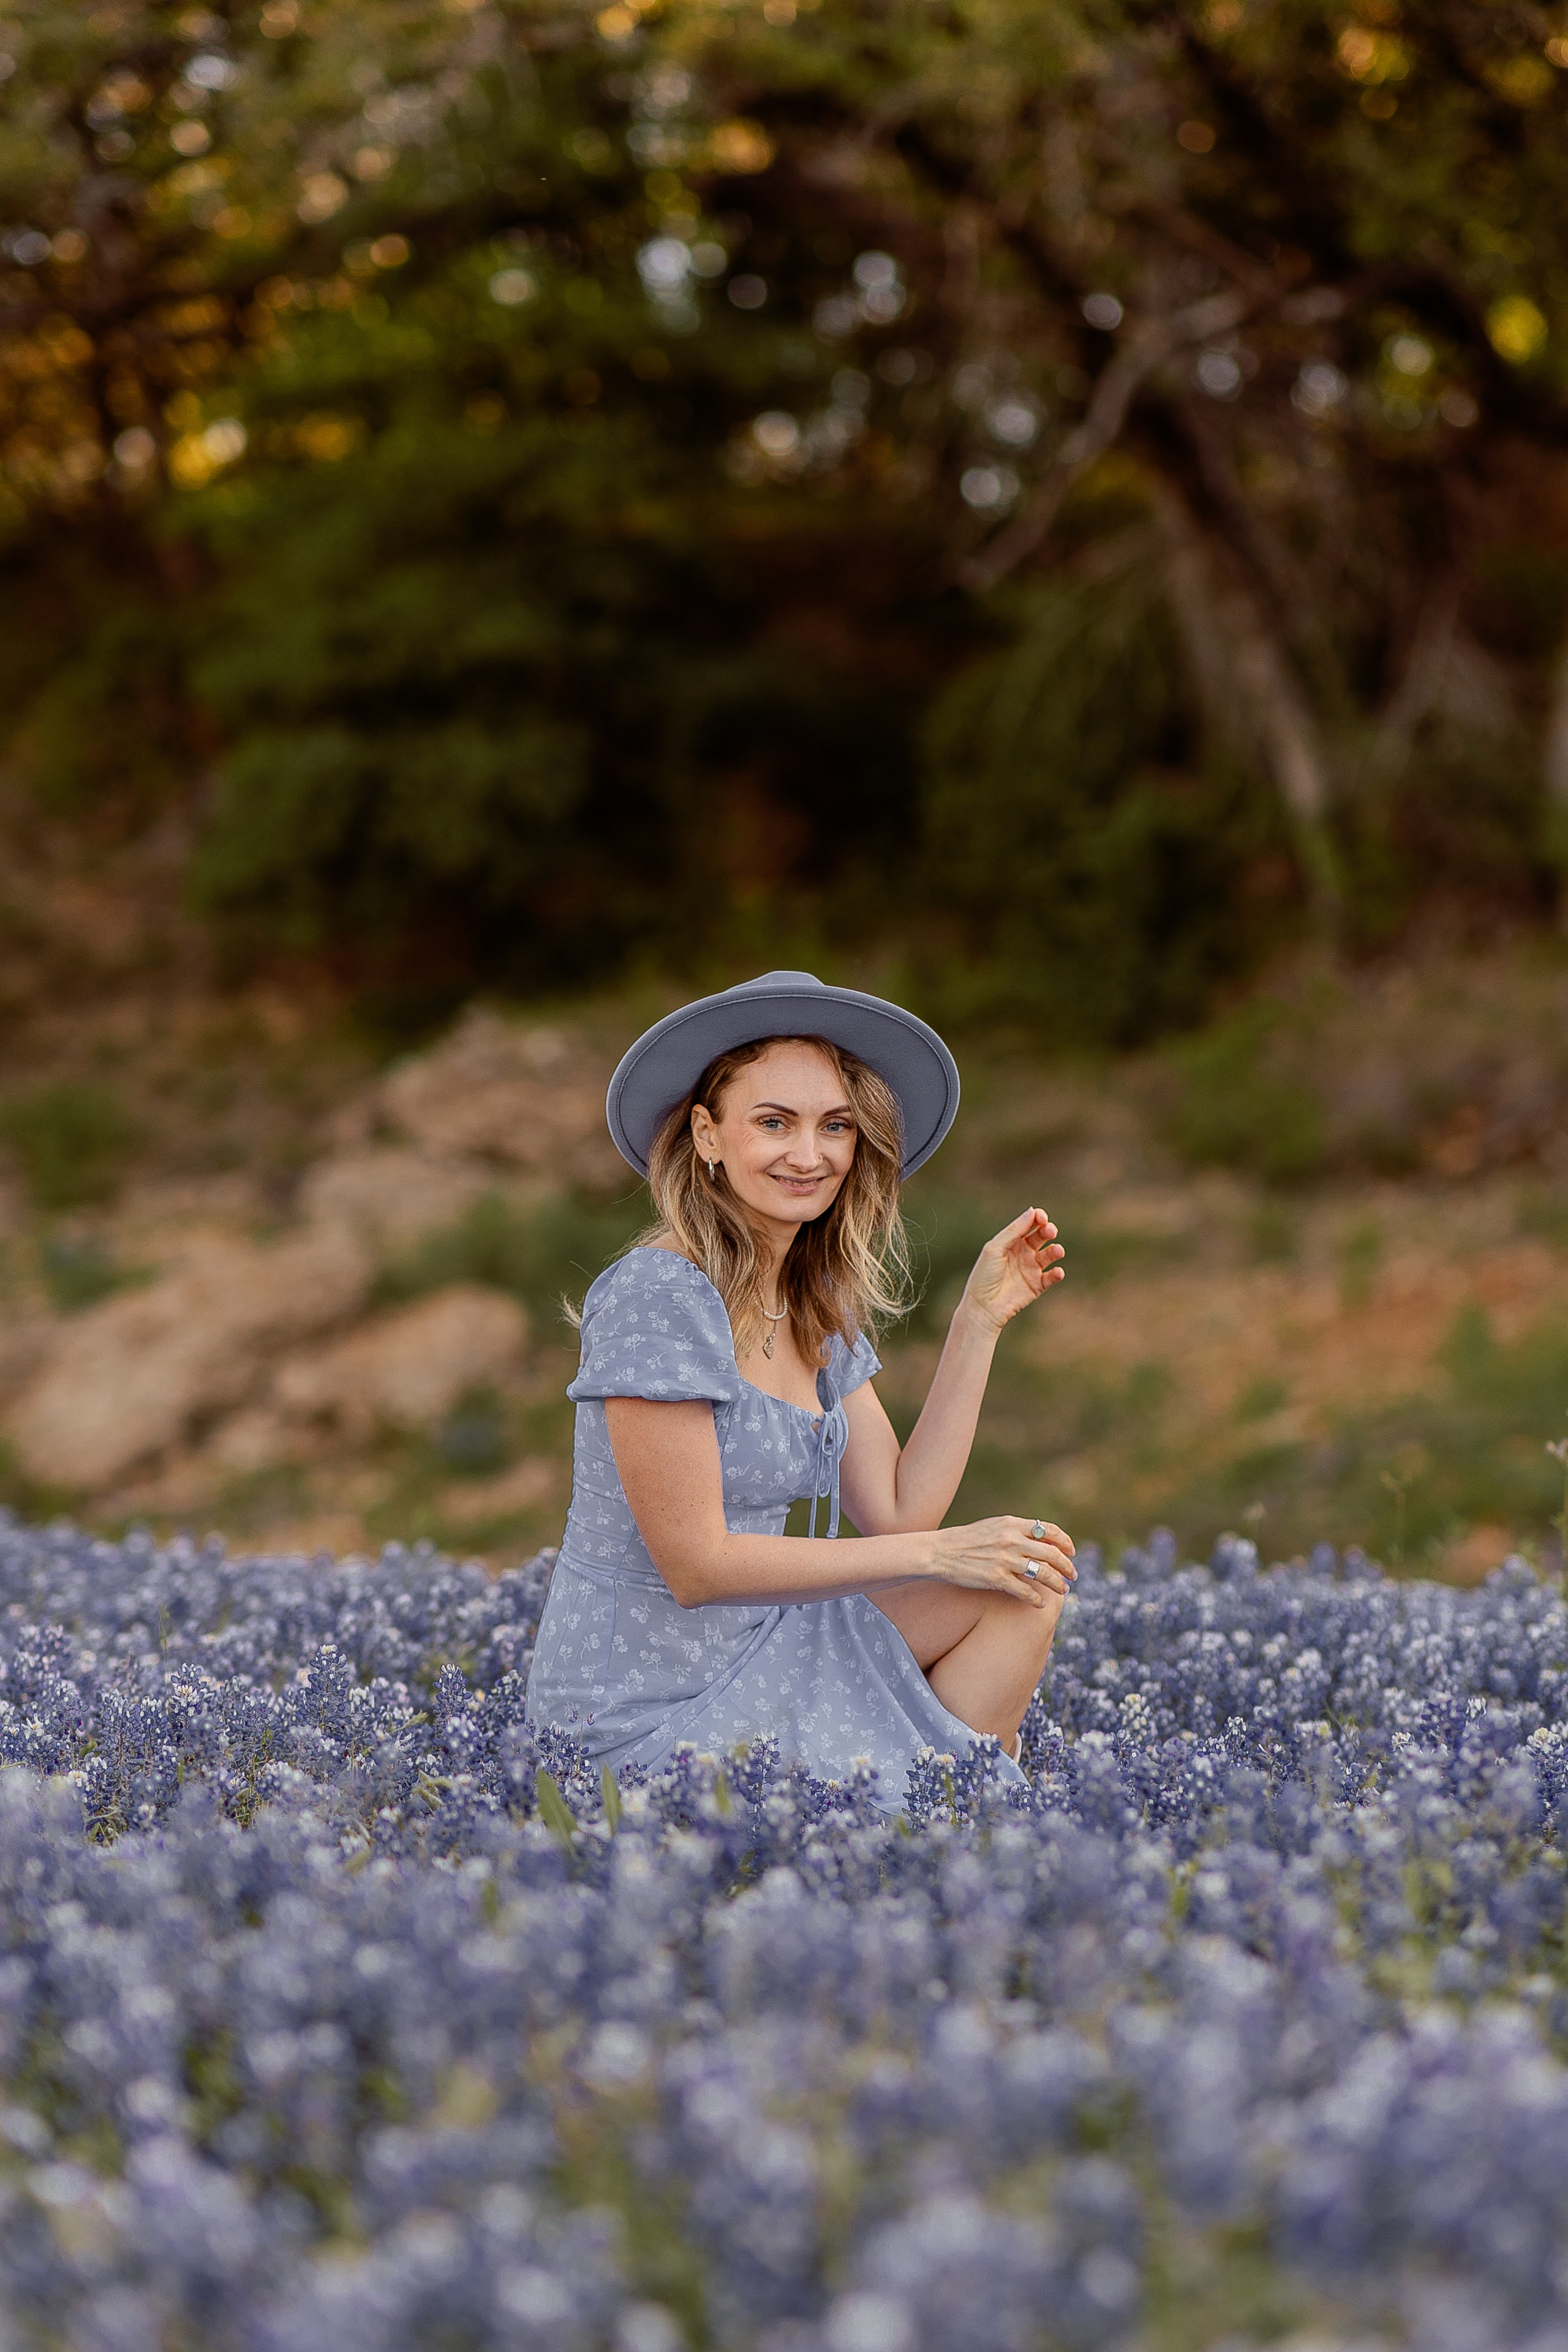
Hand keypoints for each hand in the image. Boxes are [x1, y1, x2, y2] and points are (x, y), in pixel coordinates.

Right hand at [929, 1516, 1076, 1607]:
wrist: (940, 1552)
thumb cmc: (967, 1539)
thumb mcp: (994, 1526)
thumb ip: (1017, 1531)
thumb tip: (1042, 1540)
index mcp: (1012, 1524)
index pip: (1050, 1531)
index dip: (1065, 1542)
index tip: (1071, 1552)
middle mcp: (1011, 1540)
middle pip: (1051, 1554)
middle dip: (1067, 1566)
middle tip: (1073, 1575)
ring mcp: (1005, 1560)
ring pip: (1043, 1574)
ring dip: (1057, 1584)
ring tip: (1063, 1590)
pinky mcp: (996, 1579)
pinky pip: (1025, 1592)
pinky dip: (1037, 1599)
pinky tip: (1041, 1603)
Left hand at [960, 1207, 1064, 1333]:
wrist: (983, 1307)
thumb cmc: (984, 1276)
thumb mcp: (995, 1249)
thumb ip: (1013, 1231)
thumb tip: (1032, 1211)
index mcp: (1010, 1242)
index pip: (1028, 1225)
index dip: (1038, 1218)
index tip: (1042, 1217)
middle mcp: (1022, 1253)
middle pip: (1041, 1237)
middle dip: (1048, 1231)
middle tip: (1050, 1232)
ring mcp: (1031, 1269)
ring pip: (1050, 1255)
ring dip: (1056, 1250)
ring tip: (1057, 1251)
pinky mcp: (1037, 1286)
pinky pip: (1052, 1277)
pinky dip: (1057, 1273)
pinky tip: (1057, 1272)